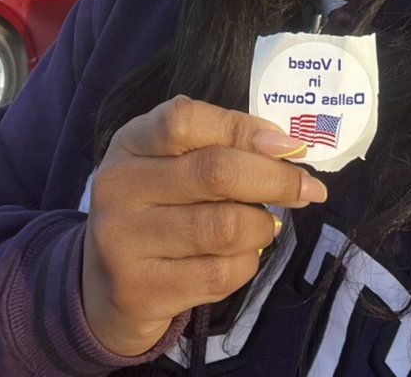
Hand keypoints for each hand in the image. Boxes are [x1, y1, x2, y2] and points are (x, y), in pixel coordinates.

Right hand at [81, 95, 325, 356]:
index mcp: (130, 142)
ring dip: (262, 226)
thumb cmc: (157, 210)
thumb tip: (287, 147)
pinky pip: (218, 274)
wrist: (102, 288)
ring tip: (266, 226)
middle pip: (214, 172)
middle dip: (275, 179)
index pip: (186, 119)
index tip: (289, 146)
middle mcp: (118, 186)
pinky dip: (247, 264)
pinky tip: (240, 258)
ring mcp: (122, 241)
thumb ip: (221, 145)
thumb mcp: (172, 164)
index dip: (244, 130)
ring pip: (224, 227)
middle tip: (308, 189)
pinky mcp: (139, 290)